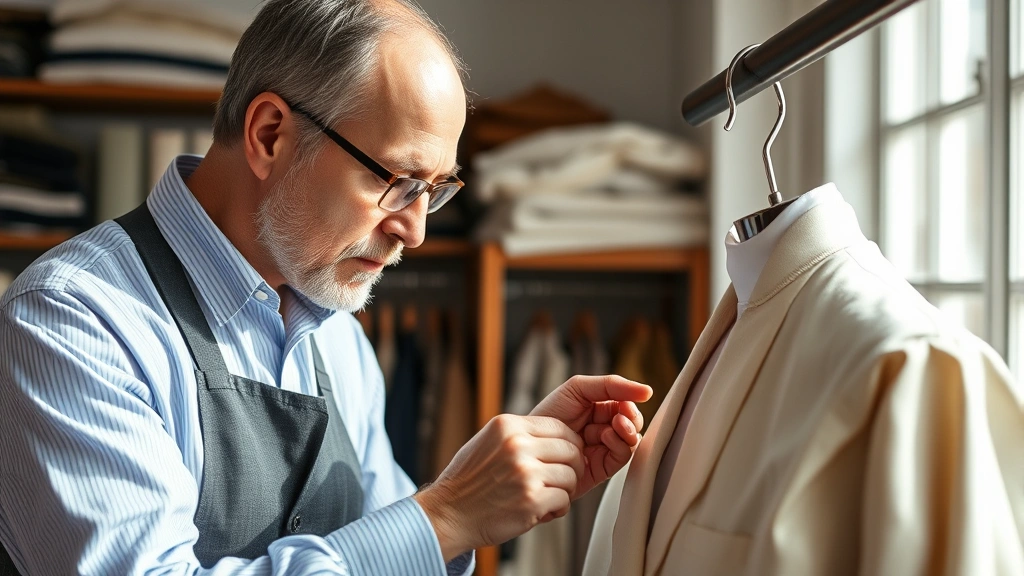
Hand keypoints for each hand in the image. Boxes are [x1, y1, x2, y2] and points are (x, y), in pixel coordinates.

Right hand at [414, 414, 585, 560]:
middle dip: (571, 468)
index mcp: (507, 425)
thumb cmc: (469, 482)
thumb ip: (520, 435)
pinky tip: (541, 511)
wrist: (448, 514)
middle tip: (560, 481)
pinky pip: (564, 499)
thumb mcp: (489, 442)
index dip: (568, 444)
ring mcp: (524, 472)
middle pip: (571, 450)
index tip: (564, 458)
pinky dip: (557, 508)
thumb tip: (560, 434)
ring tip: (546, 497)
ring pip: (571, 475)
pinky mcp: (531, 499)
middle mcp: (517, 444)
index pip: (559, 426)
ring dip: (565, 490)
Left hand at [530, 375, 651, 498]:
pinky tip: (607, 438)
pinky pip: (622, 458)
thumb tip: (648, 391)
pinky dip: (620, 446)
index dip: (631, 403)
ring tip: (615, 425)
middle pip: (634, 423)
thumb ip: (610, 385)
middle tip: (621, 416)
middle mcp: (604, 429)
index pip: (627, 405)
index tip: (627, 402)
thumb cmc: (547, 414)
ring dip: (628, 432)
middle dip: (632, 419)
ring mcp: (603, 449)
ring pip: (632, 441)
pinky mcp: (601, 469)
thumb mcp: (578, 389)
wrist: (526, 445)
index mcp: (599, 409)